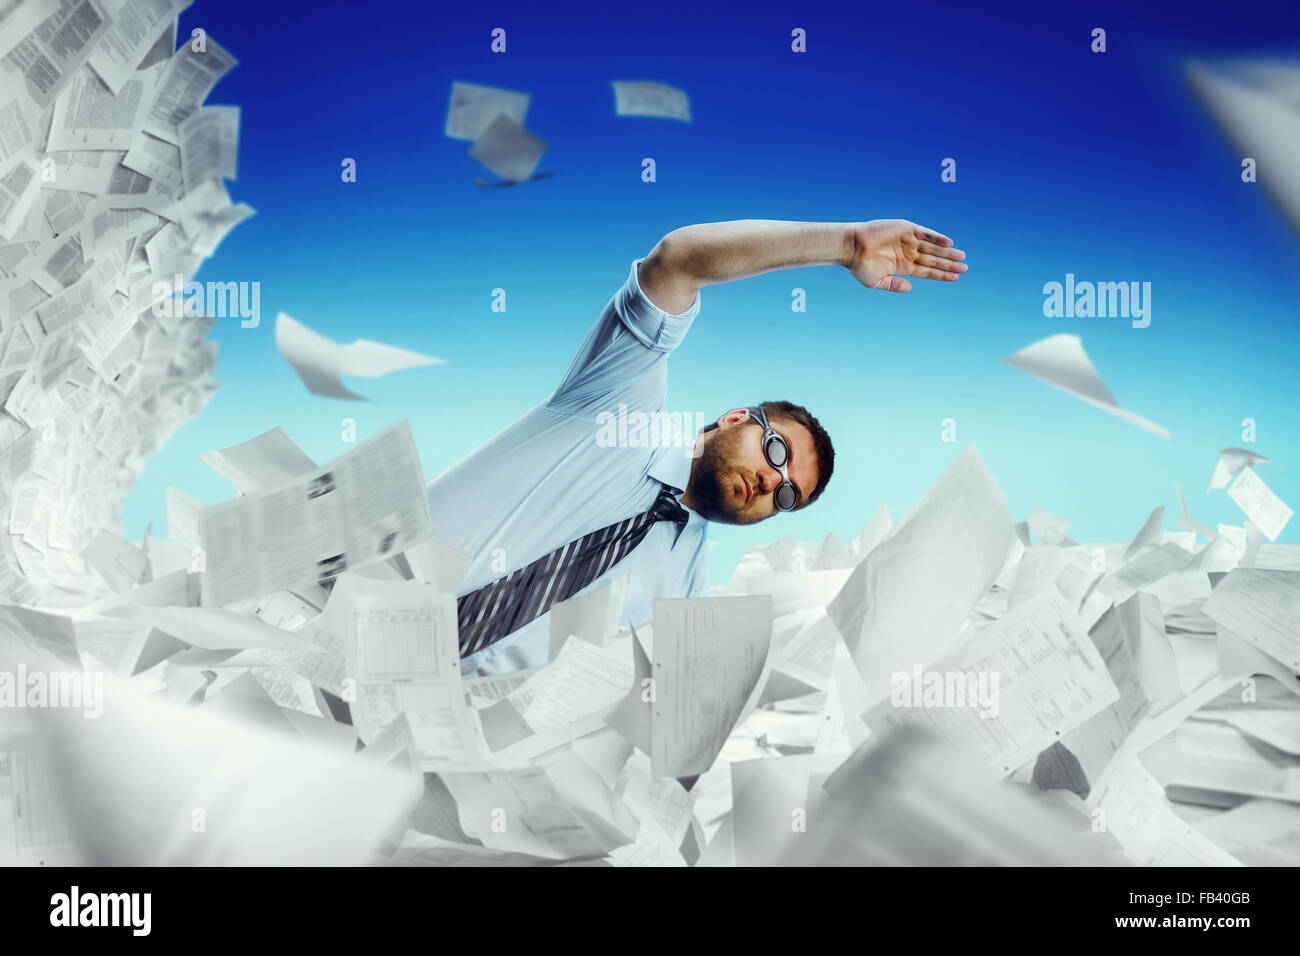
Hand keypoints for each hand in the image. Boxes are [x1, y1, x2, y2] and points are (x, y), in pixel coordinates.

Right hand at [845, 219, 966, 292]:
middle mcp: (908, 253)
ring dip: (947, 252)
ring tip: (962, 257)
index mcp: (903, 266)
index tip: (955, 277)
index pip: (928, 271)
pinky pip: (925, 233)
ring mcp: (908, 240)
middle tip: (965, 268)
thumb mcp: (877, 281)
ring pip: (932, 247)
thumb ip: (894, 285)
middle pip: (934, 260)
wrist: (851, 247)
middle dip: (949, 264)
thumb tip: (910, 288)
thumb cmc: (860, 266)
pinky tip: (949, 243)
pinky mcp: (906, 229)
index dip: (942, 274)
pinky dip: (937, 237)